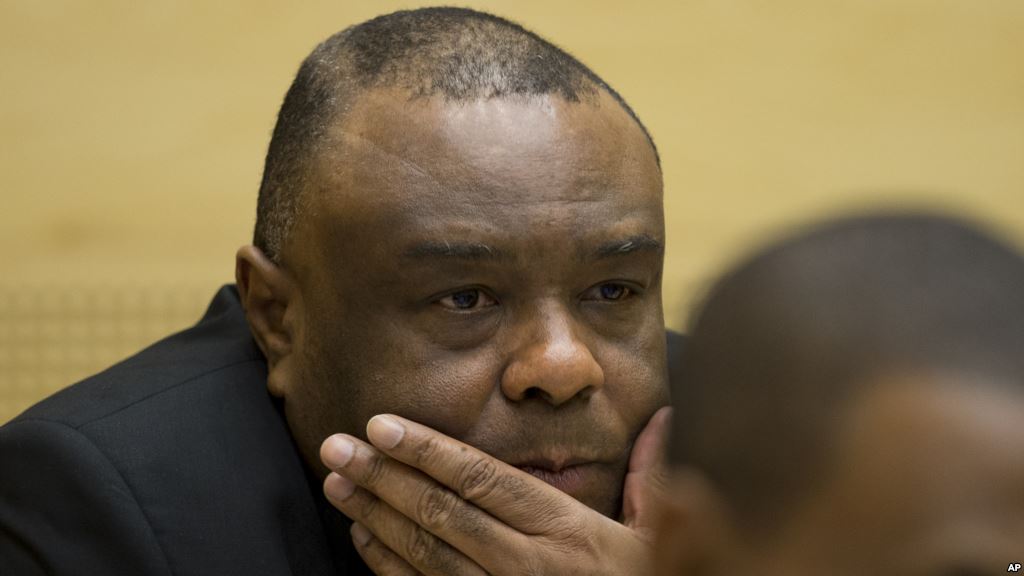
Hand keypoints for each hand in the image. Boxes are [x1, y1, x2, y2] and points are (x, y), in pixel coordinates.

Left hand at [320, 407, 671, 574]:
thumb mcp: (663, 534)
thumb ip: (654, 474)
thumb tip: (667, 416)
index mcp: (567, 529)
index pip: (484, 479)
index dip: (428, 451)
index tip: (384, 425)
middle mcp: (528, 563)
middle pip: (442, 512)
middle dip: (384, 476)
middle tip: (338, 446)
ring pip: (426, 552)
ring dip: (376, 514)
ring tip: (339, 481)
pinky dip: (388, 566)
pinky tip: (363, 536)